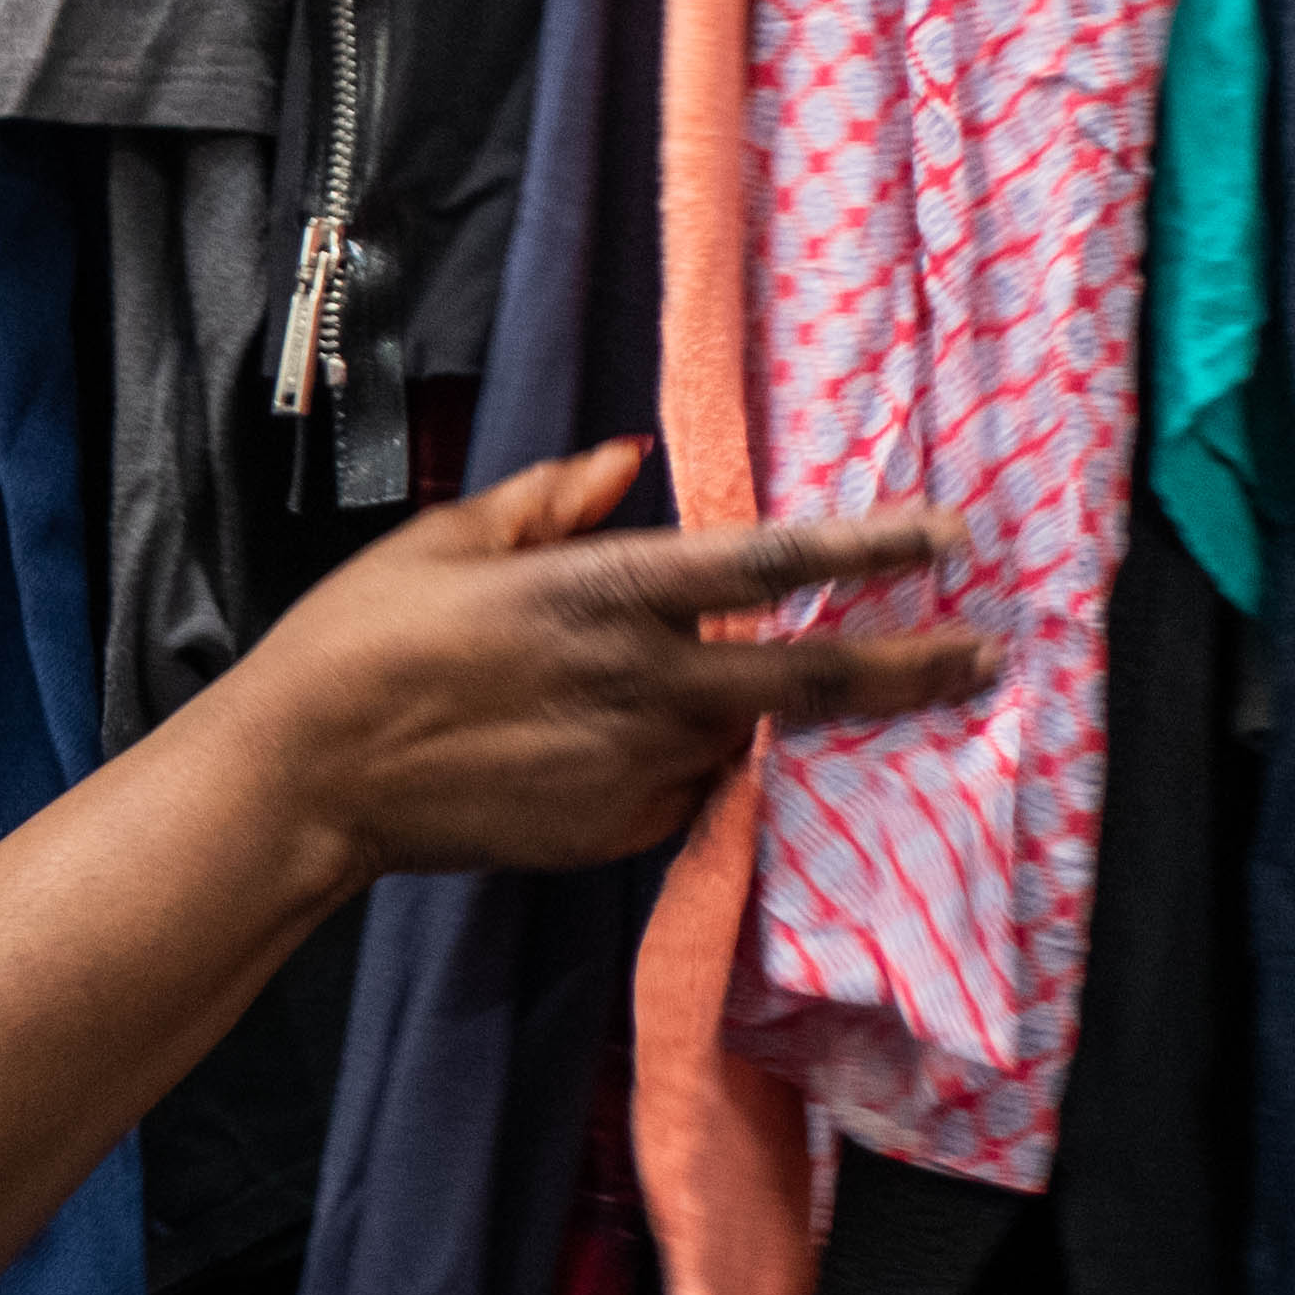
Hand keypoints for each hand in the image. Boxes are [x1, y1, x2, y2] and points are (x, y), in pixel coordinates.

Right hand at [234, 443, 991, 885]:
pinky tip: (667, 744)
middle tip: (987, 656)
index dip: (867, 550)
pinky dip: (698, 762)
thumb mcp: (452, 539)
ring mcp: (632, 769)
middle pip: (807, 678)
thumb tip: (628, 463)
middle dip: (910, 667)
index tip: (945, 538)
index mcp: (603, 594)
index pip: (769, 565)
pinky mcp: (615, 831)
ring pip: (748, 736)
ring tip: (839, 694)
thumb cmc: (360, 642)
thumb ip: (556, 503)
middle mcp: (638, 686)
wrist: (307, 780)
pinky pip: (688, 789)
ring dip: (791, 716)